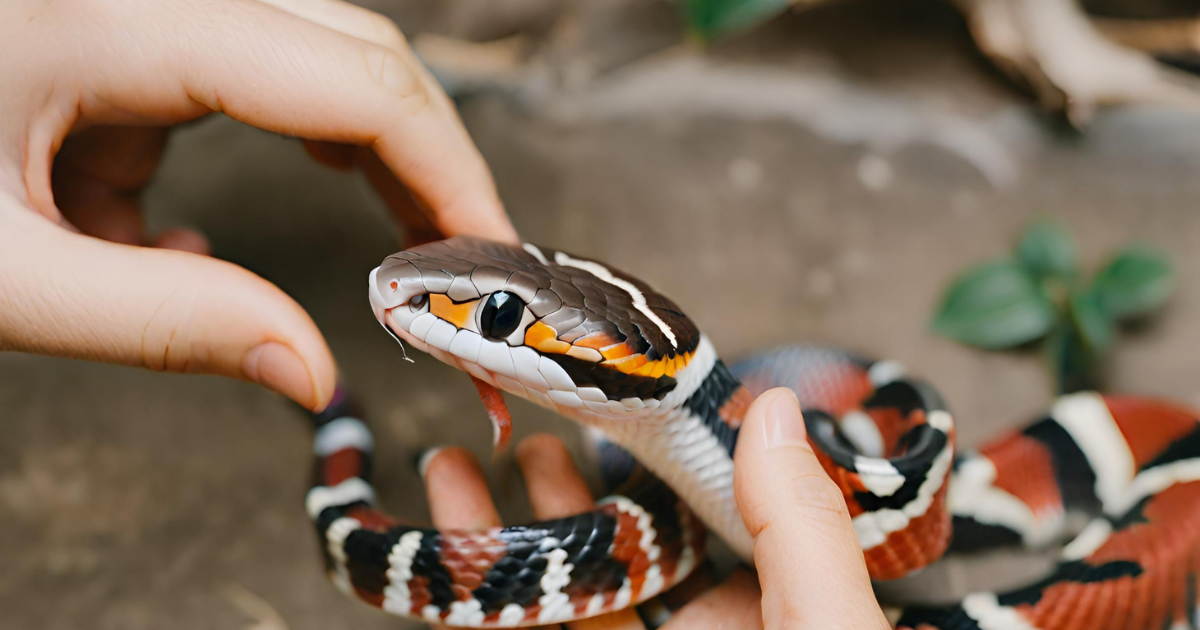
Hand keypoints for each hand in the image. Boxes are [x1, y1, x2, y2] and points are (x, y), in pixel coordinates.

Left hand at [0, 0, 516, 411]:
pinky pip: (222, 93)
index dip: (453, 174)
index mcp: (125, 17)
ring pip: (305, 66)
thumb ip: (165, 322)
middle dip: (425, 164)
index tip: (494, 265)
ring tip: (377, 255)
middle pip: (356, 56)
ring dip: (351, 162)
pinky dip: (242, 166)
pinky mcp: (109, 41)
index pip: (360, 83)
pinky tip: (184, 231)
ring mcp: (137, 10)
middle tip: (462, 270)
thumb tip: (310, 375)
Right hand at [421, 388, 889, 629]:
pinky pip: (527, 623)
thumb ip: (805, 535)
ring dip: (513, 511)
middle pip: (631, 540)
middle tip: (529, 408)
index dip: (676, 448)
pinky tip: (450, 505)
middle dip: (573, 474)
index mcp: (782, 609)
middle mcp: (708, 628)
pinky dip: (479, 569)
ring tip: (473, 446)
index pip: (727, 514)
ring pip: (565, 578)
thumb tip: (770, 407)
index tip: (631, 387)